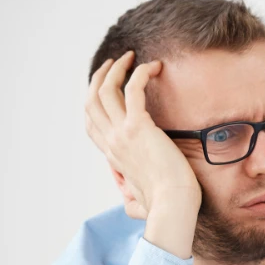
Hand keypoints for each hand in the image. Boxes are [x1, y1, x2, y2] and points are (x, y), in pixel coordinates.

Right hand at [85, 51, 200, 256]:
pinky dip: (141, 73)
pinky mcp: (139, 127)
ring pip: (106, 90)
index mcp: (112, 156)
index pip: (92, 123)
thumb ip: (131, 199)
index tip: (106, 85)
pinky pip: (133, 88)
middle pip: (92, 100)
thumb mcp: (137, 203)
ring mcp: (122, 134)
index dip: (94, 100)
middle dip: (100, 77)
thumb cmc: (164, 207)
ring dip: (116, 68)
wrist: (172, 207)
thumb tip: (129, 206)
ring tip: (130, 56)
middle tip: (115, 62)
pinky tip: (155, 67)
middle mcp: (111, 142)